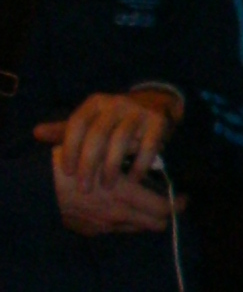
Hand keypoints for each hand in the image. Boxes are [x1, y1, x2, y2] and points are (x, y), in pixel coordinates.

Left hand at [38, 86, 181, 186]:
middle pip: (97, 134)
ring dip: (112, 166)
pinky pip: (148, 146)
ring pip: (121, 140)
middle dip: (89, 163)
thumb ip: (66, 129)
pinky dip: (140, 164)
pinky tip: (134, 179)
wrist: (156, 103)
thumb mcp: (91, 120)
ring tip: (107, 186)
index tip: (67, 171)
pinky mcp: (158, 122)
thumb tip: (36, 133)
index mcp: (95, 103)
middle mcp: (115, 103)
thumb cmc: (116, 118)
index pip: (77, 123)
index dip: (70, 148)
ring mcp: (138, 112)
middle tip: (85, 188)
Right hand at [42, 147, 179, 235]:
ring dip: (144, 216)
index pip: (163, 209)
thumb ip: (125, 151)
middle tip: (170, 202)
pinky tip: (117, 205)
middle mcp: (118, 215)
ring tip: (143, 201)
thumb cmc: (68, 165)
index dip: (178, 205)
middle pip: (156, 224)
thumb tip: (146, 146)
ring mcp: (105, 226)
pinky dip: (124, 218)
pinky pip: (118, 228)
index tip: (184, 197)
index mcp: (123, 195)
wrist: (35, 189)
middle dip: (165, 214)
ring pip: (137, 227)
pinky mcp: (92, 230)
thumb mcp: (99, 152)